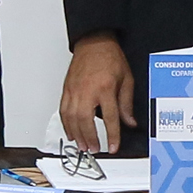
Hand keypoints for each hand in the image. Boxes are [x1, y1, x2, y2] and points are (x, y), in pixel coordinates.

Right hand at [60, 34, 134, 150]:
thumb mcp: (126, 80)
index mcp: (105, 88)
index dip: (112, 135)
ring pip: (71, 118)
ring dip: (77, 135)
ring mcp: (74, 91)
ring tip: (83, 146)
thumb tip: (129, 122)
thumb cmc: (110, 58)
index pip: (110, 118)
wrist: (94, 43)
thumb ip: (127, 104)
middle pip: (86, 121)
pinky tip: (71, 132)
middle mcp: (87, 91)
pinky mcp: (66, 90)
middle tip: (94, 149)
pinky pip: (63, 111)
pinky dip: (66, 124)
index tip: (113, 147)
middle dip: (90, 138)